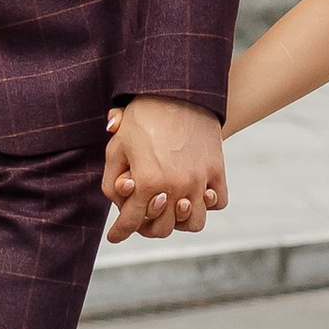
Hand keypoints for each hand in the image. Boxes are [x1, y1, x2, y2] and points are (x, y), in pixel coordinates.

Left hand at [102, 97, 228, 241]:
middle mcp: (174, 187)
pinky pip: (217, 202)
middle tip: (143, 218)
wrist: (178, 91)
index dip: (119, 232)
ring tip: (173, 209)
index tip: (115, 237)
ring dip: (181, 220)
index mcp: (146, 183)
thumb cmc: (142, 118)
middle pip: (163, 229)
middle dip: (149, 227)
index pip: (130, 221)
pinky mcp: (217, 170)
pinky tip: (195, 195)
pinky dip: (208, 203)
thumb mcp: (116, 147)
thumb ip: (111, 180)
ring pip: (195, 222)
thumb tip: (119, 203)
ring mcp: (199, 181)